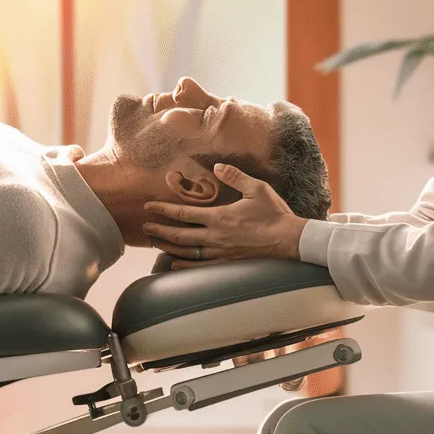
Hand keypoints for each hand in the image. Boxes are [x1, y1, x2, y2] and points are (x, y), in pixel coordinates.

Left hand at [143, 164, 308, 262]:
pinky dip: (184, 265)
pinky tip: (174, 263)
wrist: (289, 240)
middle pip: (179, 236)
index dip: (163, 209)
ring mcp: (220, 253)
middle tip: (144, 227)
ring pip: (186, 252)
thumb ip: (234, 176)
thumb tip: (216, 167)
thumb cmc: (274, 213)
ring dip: (167, 247)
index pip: (183, 213)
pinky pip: (200, 266)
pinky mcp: (227, 263)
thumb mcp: (256, 188)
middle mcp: (215, 237)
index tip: (148, 206)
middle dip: (159, 230)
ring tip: (154, 242)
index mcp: (219, 217)